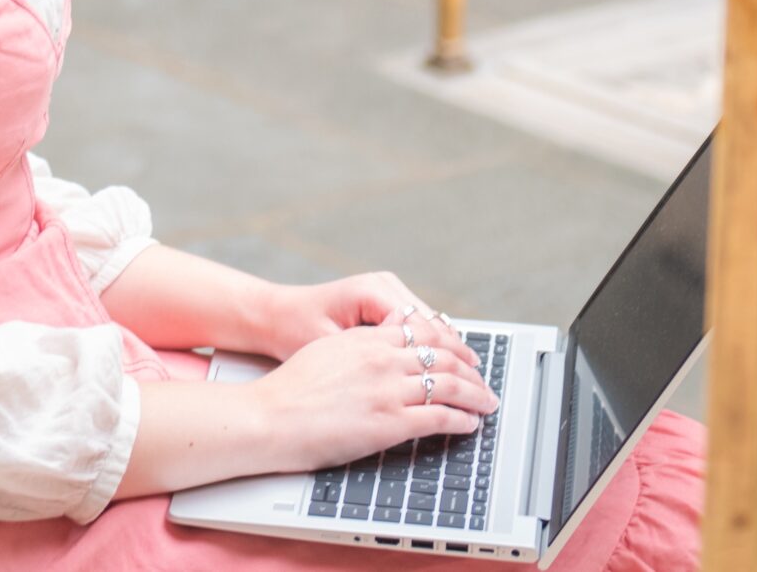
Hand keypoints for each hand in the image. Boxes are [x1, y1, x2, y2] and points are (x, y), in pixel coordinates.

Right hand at [246, 319, 498, 469]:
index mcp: (368, 338)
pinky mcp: (389, 422)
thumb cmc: (289, 390)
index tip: (463, 354)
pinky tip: (469, 423)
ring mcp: (388, 390)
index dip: (451, 344)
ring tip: (486, 402)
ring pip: (449, 385)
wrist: (269, 416)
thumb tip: (381, 350)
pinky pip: (440, 417)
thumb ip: (360, 347)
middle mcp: (383, 358)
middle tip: (483, 380)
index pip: (424, 333)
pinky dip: (461, 419)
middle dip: (470, 370)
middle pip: (443, 357)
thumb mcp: (326, 350)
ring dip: (474, 395)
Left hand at [254, 271, 479, 366]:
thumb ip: (372, 350)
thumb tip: (416, 358)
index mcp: (374, 291)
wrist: (272, 315)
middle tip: (482, 392)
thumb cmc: (294, 331)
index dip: (450, 359)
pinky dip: (434, 349)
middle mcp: (385, 285)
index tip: (468, 386)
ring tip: (474, 385)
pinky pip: (418, 326)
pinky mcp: (384, 300)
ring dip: (451, 355)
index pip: (426, 327)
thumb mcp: (331, 347)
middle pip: (436, 325)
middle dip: (460, 359)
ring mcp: (386, 290)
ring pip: (432, 325)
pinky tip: (447, 373)